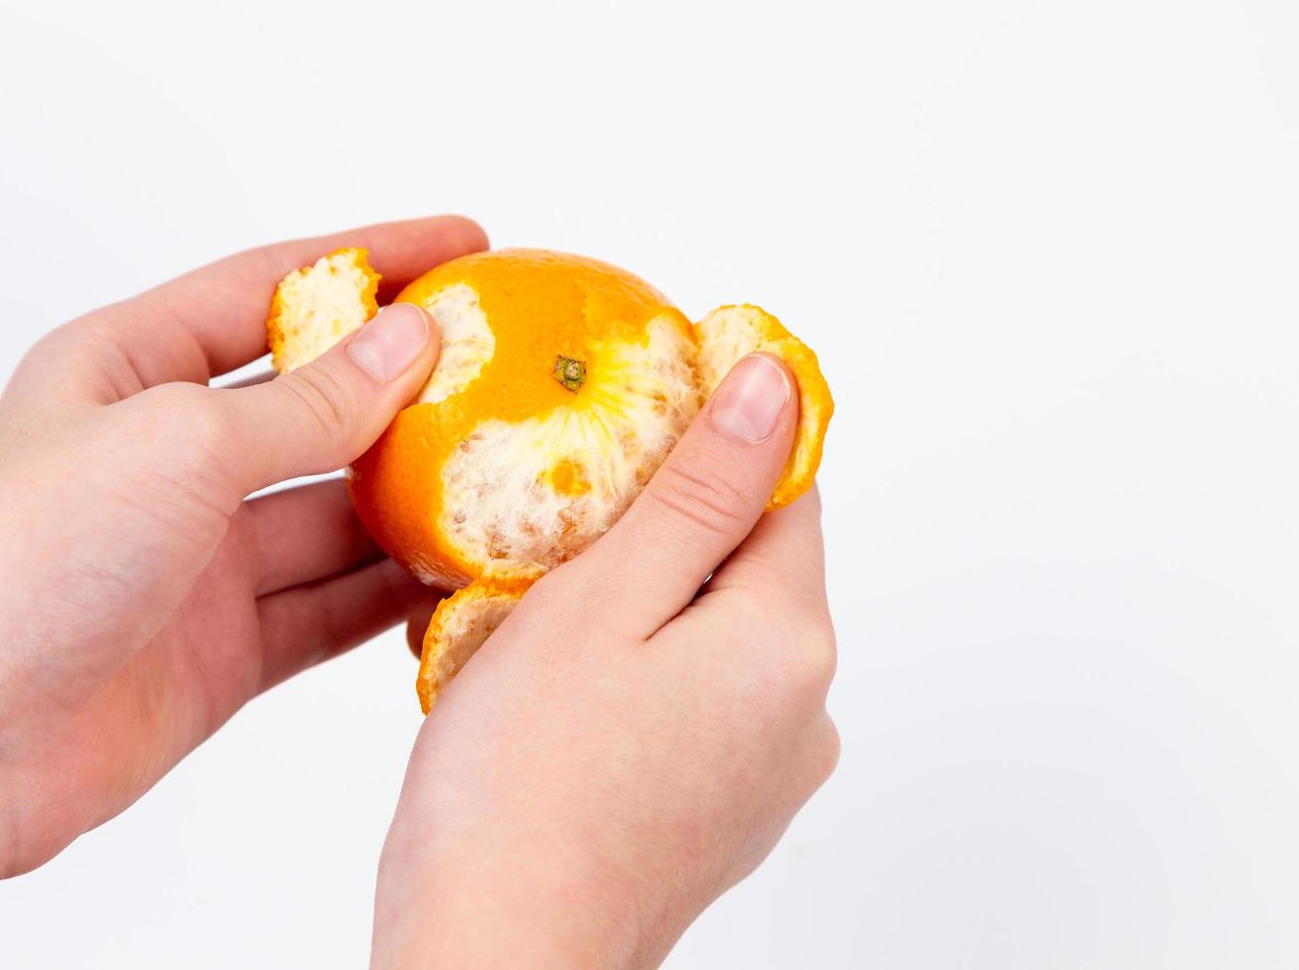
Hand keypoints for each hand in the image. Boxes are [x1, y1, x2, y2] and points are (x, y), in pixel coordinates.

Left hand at [0, 215, 486, 965]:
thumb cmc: (25, 560)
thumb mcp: (181, 442)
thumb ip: (310, 402)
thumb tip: (412, 342)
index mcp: (130, 369)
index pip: (271, 288)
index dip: (374, 261)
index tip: (467, 246)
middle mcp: (167, 456)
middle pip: (316, 406)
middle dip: (411, 391)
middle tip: (514, 372)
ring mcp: (200, 555)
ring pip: (335, 515)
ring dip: (415, 502)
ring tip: (512, 479)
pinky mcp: (225, 645)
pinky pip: (330, 604)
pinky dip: (392, 594)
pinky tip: (459, 577)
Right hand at [372, 353, 839, 968]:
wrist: (493, 960)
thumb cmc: (524, 786)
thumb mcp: (604, 600)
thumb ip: (700, 488)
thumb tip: (775, 385)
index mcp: (790, 643)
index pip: (786, 486)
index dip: (713, 434)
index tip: (632, 416)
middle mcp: (804, 710)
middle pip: (745, 563)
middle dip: (653, 529)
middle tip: (550, 535)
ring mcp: (766, 771)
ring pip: (707, 632)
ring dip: (630, 604)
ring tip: (526, 620)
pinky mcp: (721, 811)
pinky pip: (688, 701)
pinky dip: (629, 674)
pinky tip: (549, 691)